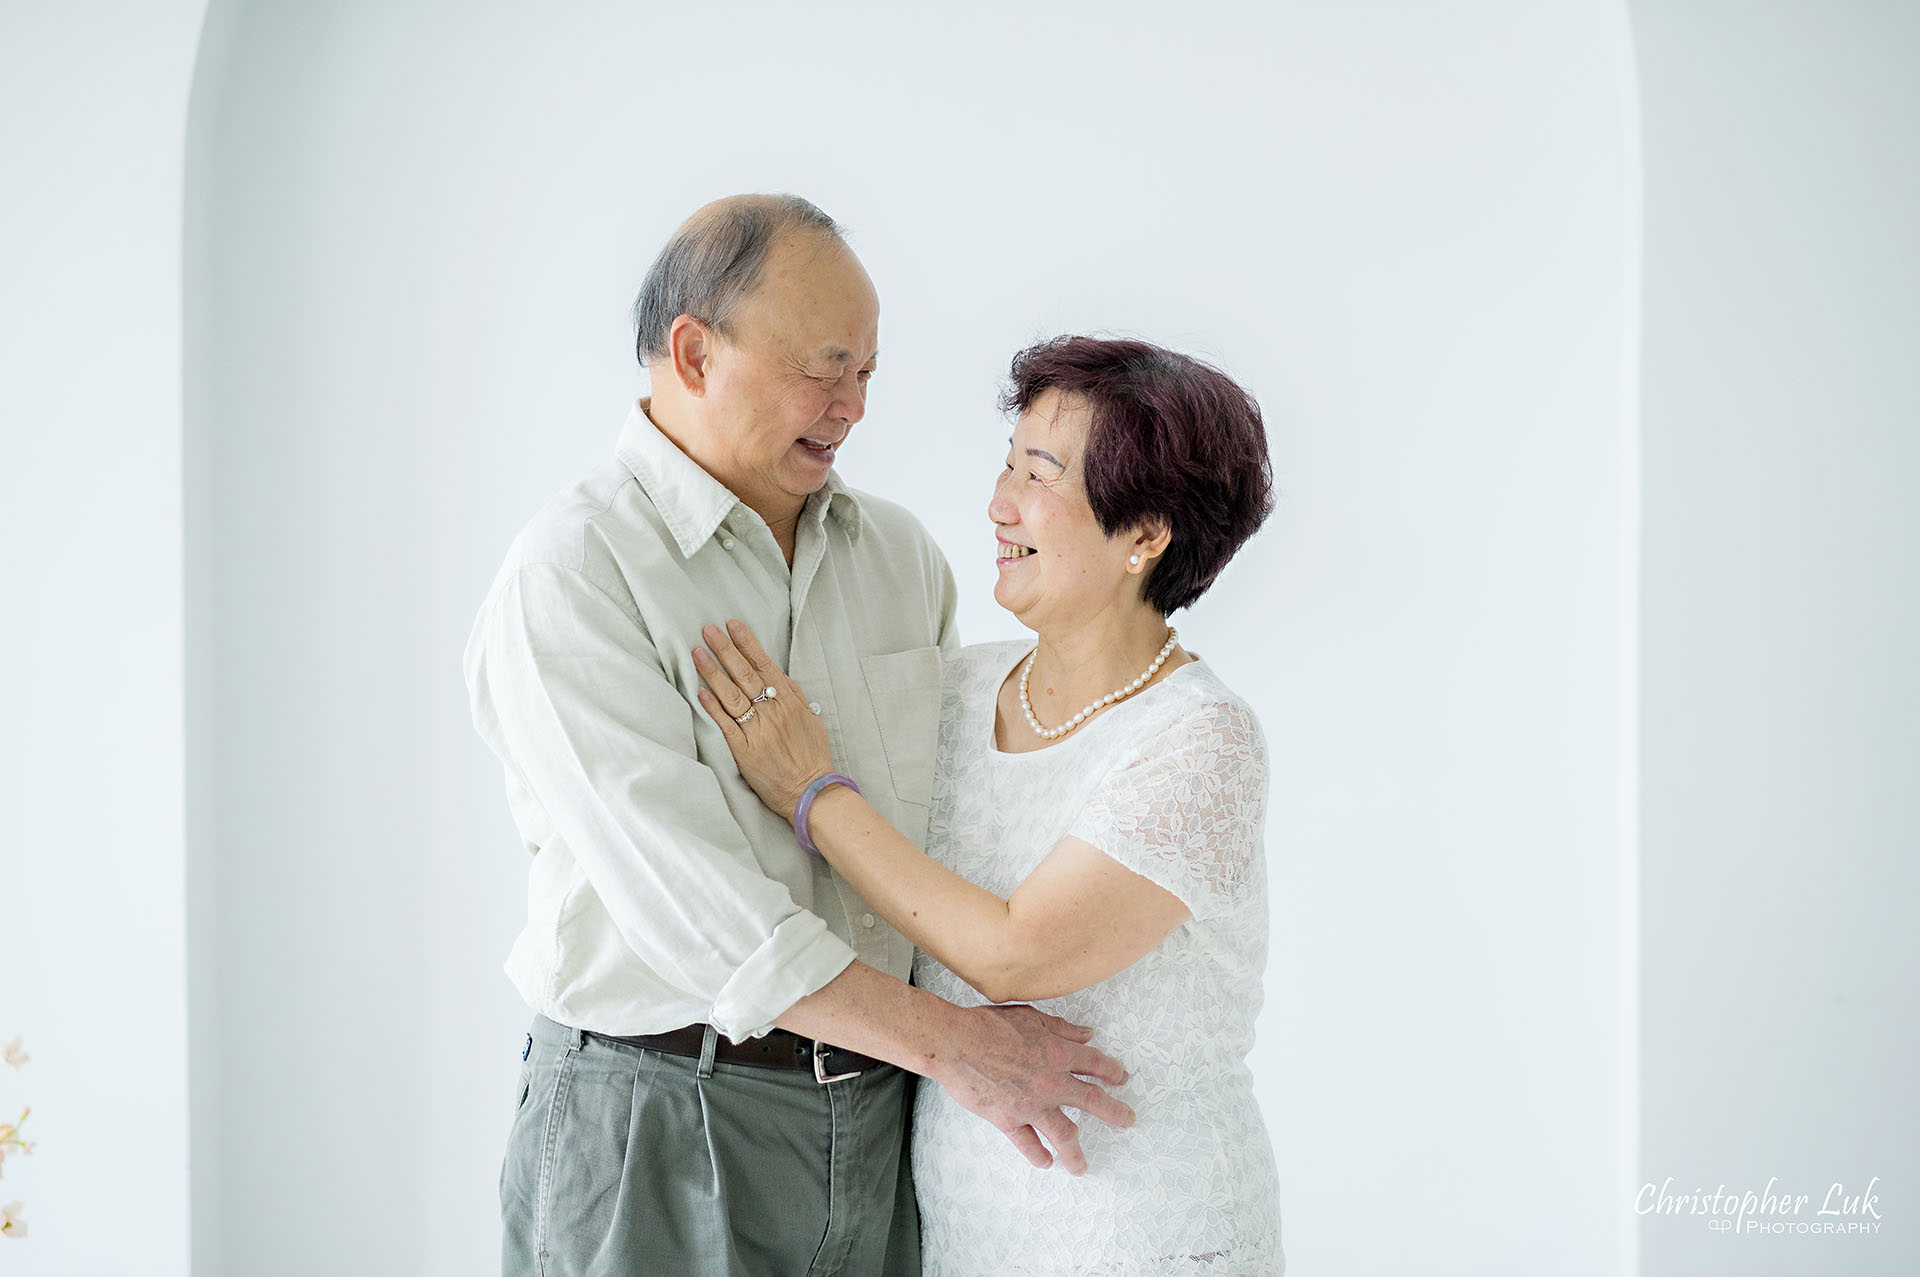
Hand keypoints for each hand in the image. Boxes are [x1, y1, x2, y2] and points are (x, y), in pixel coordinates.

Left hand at [693, 618, 833, 821]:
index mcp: (789, 702)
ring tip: (698, 653)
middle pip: (745, 675)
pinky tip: (700, 691)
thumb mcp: (811, 720)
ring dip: (714, 672)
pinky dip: (713, 707)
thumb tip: (778, 676)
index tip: (733, 625)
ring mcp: (758, 731)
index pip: (764, 665)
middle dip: (725, 649)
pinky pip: (726, 725)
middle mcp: (773, 713)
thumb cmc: (812, 756)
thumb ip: (794, 696)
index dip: (747, 643)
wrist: (811, 791)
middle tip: (709, 630)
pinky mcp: (745, 751)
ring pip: (732, 695)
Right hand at [933, 1003, 1134, 1175]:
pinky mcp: (1008, 1120)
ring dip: (1076, 1152)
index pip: (1095, 1063)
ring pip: (1064, 1133)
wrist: (955, 1043)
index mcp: (1056, 1052)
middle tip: (1127, 1120)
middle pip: (1092, 1101)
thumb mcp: (1031, 1017)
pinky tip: (1046, 1162)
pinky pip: (1028, 1144)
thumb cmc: (987, 1025)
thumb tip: (1087, 1034)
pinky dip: (1038, 1155)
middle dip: (1114, 1113)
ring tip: (1083, 1166)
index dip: (1112, 1071)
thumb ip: (1062, 1028)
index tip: (1122, 1078)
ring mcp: (1030, 1104)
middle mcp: (1050, 1081)